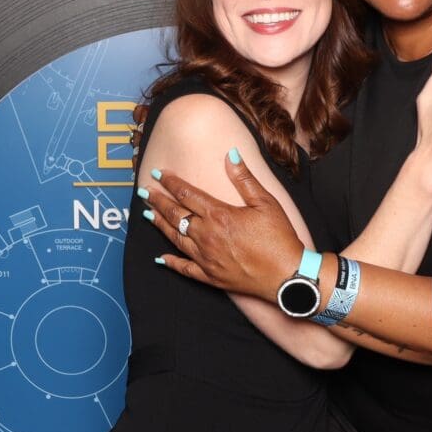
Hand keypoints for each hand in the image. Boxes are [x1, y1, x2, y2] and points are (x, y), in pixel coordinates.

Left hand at [141, 155, 303, 297]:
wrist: (287, 276)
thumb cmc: (280, 238)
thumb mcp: (266, 202)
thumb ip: (245, 179)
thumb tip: (230, 154)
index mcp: (219, 215)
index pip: (187, 194)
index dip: (170, 182)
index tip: (158, 173)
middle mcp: (207, 236)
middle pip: (175, 215)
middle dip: (157, 201)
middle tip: (143, 192)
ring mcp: (206, 258)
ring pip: (175, 238)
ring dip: (159, 225)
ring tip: (146, 215)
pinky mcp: (210, 277)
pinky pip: (184, 268)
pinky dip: (171, 263)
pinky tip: (160, 258)